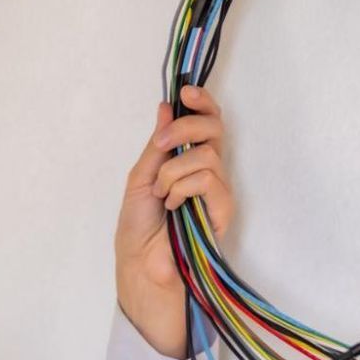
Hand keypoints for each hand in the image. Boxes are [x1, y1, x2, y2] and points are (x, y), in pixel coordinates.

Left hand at [115, 85, 235, 359]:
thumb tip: (166, 105)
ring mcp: (216, 192)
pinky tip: (174, 205)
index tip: (186, 91)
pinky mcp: (222, 210)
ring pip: (208, 154)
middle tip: (163, 145)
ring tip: (162, 194)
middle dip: (187, 127)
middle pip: (215, 129)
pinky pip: (209, 178)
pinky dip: (184, 186)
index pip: (206, 124)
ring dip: (175, 170)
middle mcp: (206, 173)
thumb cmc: (137, 230)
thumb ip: (157, 145)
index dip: (202, 104)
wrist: (140, 268)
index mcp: (186, 163)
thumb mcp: (140, 178)